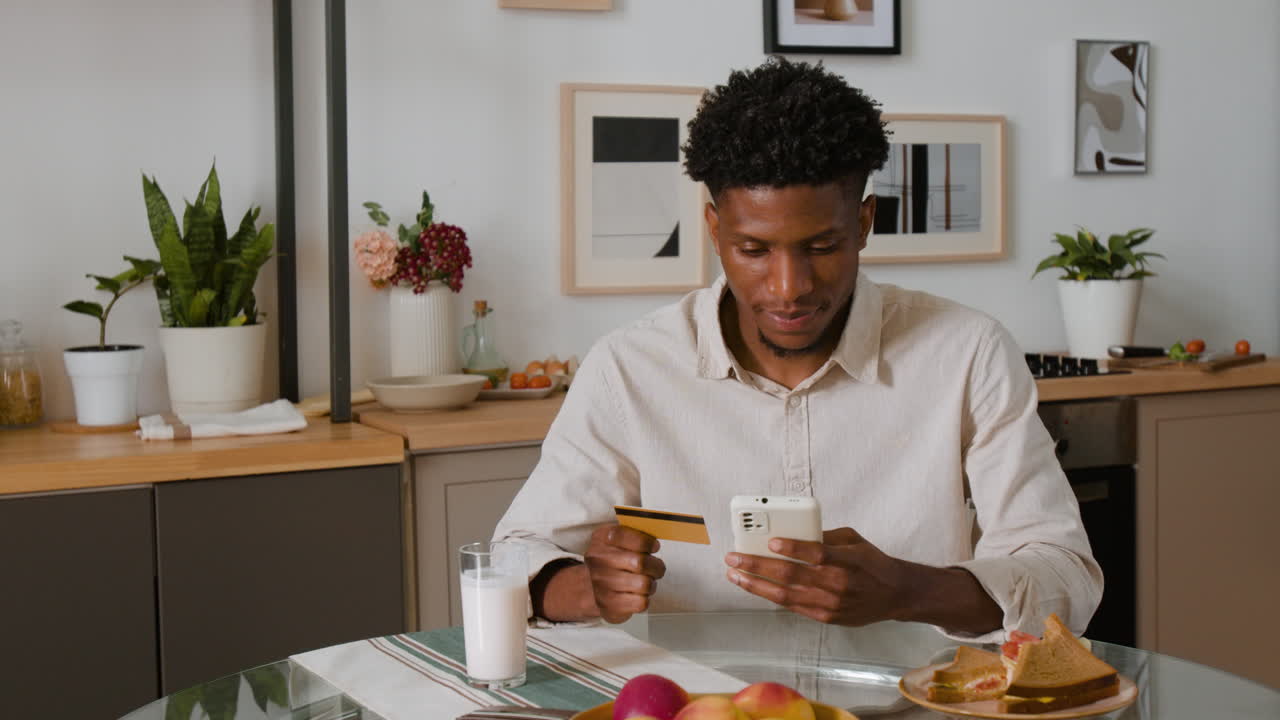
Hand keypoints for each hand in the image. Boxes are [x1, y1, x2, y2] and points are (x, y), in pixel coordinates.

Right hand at [584, 524, 666, 623]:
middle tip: (656, 567)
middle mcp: (597, 560)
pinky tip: (637, 594)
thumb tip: (656, 536)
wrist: (593, 587)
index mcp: (601, 539)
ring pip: (644, 584)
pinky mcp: (608, 606)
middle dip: (656, 566)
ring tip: (646, 581)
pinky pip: (641, 603)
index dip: (646, 542)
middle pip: (640, 562)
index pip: (624, 535)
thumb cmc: (615, 561)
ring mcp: (600, 584)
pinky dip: (645, 599)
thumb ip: (637, 534)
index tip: (654, 547)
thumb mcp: (621, 540)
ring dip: (651, 584)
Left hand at [724, 527, 908, 625]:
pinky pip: (792, 606)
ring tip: (735, 574)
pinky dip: (771, 596)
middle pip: (791, 575)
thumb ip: (825, 536)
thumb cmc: (872, 563)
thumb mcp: (854, 539)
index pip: (816, 554)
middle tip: (734, 557)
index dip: (793, 548)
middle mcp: (836, 584)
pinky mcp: (825, 617)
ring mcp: (829, 603)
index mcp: (846, 561)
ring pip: (785, 595)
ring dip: (755, 585)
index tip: (772, 541)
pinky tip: (754, 587)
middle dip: (757, 565)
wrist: (895, 595)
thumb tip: (793, 531)